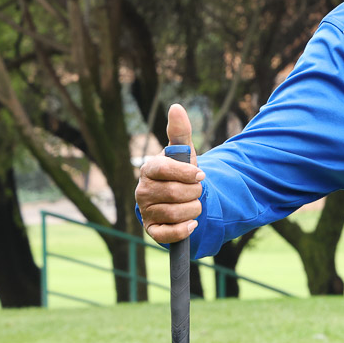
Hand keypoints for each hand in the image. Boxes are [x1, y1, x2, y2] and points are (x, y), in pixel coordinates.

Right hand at [135, 104, 203, 243]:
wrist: (182, 199)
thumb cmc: (181, 173)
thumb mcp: (183, 153)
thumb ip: (180, 132)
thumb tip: (176, 107)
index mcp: (149, 169)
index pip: (163, 169)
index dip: (186, 173)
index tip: (201, 175)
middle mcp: (142, 190)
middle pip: (175, 193)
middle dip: (194, 192)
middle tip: (196, 190)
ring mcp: (145, 211)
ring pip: (175, 213)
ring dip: (194, 209)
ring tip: (193, 204)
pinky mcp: (152, 231)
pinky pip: (167, 235)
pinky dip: (183, 230)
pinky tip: (191, 224)